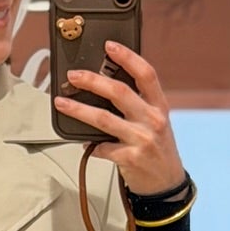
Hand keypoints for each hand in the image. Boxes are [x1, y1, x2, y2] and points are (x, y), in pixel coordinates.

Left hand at [53, 40, 186, 197]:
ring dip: (78, 109)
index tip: (109, 46)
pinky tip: (84, 144)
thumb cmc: (158, 149)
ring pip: (103, 119)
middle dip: (92, 80)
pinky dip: (90, 145)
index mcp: (159, 106)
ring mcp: (141, 139)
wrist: (167, 184)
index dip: (128, 57)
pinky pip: (101, 148)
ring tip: (62, 103)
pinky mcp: (129, 159)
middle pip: (119, 92)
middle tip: (73, 75)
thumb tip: (105, 85)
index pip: (146, 74)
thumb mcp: (156, 121)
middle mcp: (152, 120)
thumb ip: (138, 104)